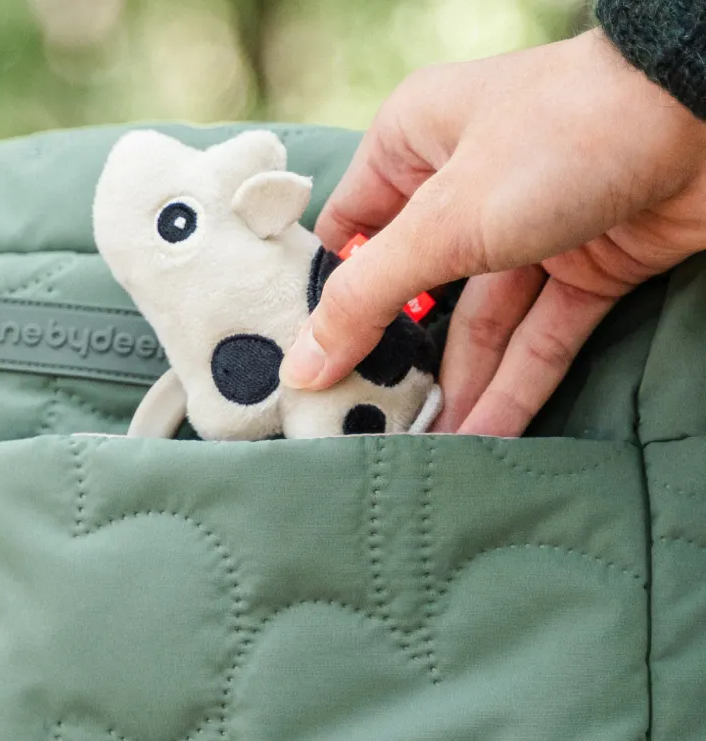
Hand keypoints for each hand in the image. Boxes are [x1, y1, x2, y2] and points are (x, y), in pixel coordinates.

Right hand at [280, 30, 705, 435]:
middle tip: (361, 427)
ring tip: (420, 455)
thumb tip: (301, 367)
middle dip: (395, 362)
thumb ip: (365, 299)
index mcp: (414, 145)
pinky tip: (482, 439)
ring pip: (479, 326)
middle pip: (413, 293)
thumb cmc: (565, 136)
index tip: (307, 371)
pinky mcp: (588, 265)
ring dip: (457, 389)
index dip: (328, 303)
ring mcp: (528, 229)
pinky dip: (515, 388)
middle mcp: (465, 185)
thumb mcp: (443, 220)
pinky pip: (538, 338)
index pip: (350, 237)